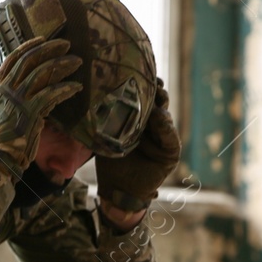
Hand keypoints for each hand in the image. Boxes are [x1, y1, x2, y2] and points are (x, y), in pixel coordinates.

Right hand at [0, 38, 82, 175]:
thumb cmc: (0, 137)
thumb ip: (10, 94)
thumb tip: (29, 83)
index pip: (13, 58)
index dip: (29, 46)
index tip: (43, 39)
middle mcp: (6, 89)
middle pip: (30, 59)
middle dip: (49, 48)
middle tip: (66, 44)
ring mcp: (18, 99)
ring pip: (43, 73)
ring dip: (63, 65)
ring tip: (77, 62)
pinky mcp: (30, 112)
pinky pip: (52, 93)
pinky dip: (66, 88)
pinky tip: (77, 86)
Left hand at [95, 84, 179, 213]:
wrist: (118, 191)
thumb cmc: (110, 162)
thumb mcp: (105, 136)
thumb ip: (105, 118)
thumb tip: (91, 93)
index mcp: (138, 120)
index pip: (143, 98)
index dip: (142, 85)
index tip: (136, 70)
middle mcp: (152, 126)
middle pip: (157, 102)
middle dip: (154, 89)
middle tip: (149, 78)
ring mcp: (163, 137)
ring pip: (165, 115)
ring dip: (161, 103)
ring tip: (156, 92)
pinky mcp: (170, 151)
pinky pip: (170, 136)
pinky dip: (166, 126)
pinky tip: (160, 116)